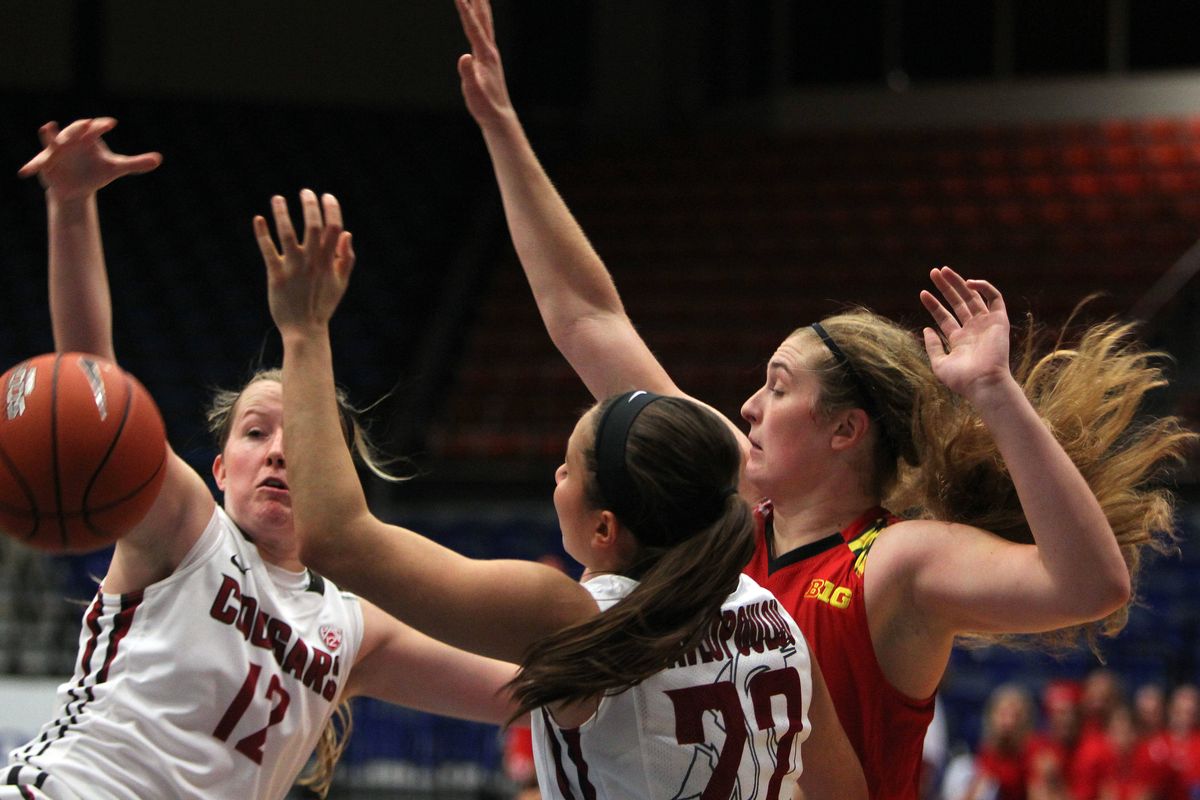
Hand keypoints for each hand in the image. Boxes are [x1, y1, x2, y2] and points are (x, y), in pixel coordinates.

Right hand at [18, 118, 161, 201]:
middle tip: (86, 124)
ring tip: (48, 127)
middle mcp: (73, 139)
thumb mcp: (116, 168)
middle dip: (79, 128)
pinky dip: (33, 166)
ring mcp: (58, 150)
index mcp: (89, 137)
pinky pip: (39, 162)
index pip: (96, 128)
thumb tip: (159, 159)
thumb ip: (136, 163)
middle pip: (75, 130)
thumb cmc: (96, 172)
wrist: (77, 187)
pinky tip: (25, 172)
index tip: (112, 124)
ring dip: (50, 135)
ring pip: (53, 140)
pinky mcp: (46, 161)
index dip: (102, 125)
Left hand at [256, 189, 354, 333]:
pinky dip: (262, 234)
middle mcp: (312, 261)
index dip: (332, 209)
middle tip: (305, 192)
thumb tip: (346, 232)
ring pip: (288, 234)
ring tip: (277, 198)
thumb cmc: (323, 305)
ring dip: (282, 213)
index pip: (334, 228)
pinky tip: (258, 219)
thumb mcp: (341, 283)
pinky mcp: (276, 275)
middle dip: (310, 205)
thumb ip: (346, 258)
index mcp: (328, 262)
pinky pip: (268, 250)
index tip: (327, 196)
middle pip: (313, 226)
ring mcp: (293, 268)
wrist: (305, 330)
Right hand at [454, 0, 516, 126]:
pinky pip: (484, 34)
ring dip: (482, 7)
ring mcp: (491, 55)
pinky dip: (481, 22)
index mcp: (485, 55)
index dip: (465, 9)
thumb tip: (464, 57)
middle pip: (483, 19)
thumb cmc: (485, 106)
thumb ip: (468, 74)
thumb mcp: (473, 91)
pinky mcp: (489, 60)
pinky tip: (479, 21)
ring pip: (486, 24)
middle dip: (477, 0)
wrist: (499, 117)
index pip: (472, 27)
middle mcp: (490, 51)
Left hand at [920, 266, 1011, 399]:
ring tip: (943, 270)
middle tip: (934, 272)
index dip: (934, 304)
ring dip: (959, 282)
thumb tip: (926, 329)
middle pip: (958, 303)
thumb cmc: (962, 379)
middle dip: (945, 287)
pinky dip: (984, 287)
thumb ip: (933, 346)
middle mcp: (973, 329)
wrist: (984, 382)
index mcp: (959, 340)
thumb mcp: (939, 363)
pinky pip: (995, 298)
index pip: (945, 317)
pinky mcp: (999, 320)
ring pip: (973, 297)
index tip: (922, 293)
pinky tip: (968, 283)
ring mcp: (986, 324)